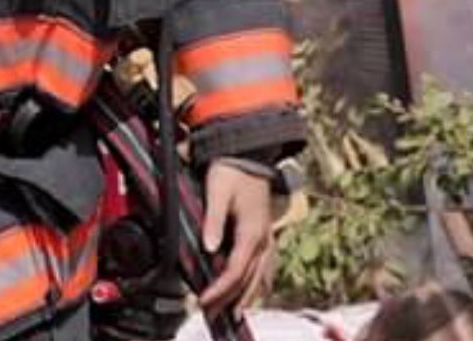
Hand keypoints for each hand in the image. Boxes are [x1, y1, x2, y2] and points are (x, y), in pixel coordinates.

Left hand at [197, 162, 279, 315]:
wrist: (250, 156)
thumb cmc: (232, 172)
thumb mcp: (217, 192)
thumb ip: (213, 220)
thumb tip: (209, 247)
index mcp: (252, 233)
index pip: (235, 270)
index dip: (220, 289)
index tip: (205, 301)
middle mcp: (264, 241)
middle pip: (247, 280)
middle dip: (230, 300)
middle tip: (213, 315)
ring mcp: (268, 240)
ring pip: (259, 277)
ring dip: (245, 297)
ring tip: (232, 313)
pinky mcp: (266, 236)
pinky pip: (266, 268)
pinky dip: (258, 284)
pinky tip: (254, 292)